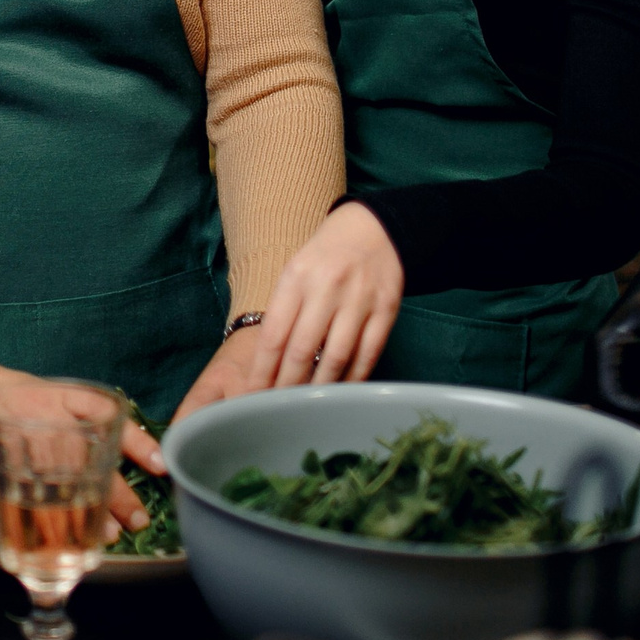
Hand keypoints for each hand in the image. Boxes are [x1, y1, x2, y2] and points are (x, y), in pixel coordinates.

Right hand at [0, 347, 160, 532]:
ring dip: (89, 514)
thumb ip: (65, 419)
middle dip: (118, 494)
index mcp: (57, 396)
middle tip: (139, 518)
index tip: (160, 464)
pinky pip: (28, 500)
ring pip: (64, 484)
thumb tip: (102, 451)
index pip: (107, 417)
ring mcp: (19, 442)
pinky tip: (61, 539)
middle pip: (92, 459)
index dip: (136, 442)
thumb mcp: (34, 395)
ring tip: (109, 535)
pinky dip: (47, 523)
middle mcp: (43, 417)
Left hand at [175, 202, 403, 421]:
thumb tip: (267, 365)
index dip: (262, 370)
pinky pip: (368, 354)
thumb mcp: (296, 272)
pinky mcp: (386, 310)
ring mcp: (360, 299)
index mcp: (297, 277)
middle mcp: (327, 287)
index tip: (253, 394)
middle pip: (301, 350)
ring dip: (319, 388)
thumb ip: (283, 311)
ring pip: (335, 357)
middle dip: (285, 386)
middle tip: (276, 410)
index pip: (274, 333)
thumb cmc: (324, 257)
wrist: (374, 229)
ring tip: (306, 407)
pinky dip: (353, 378)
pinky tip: (341, 392)